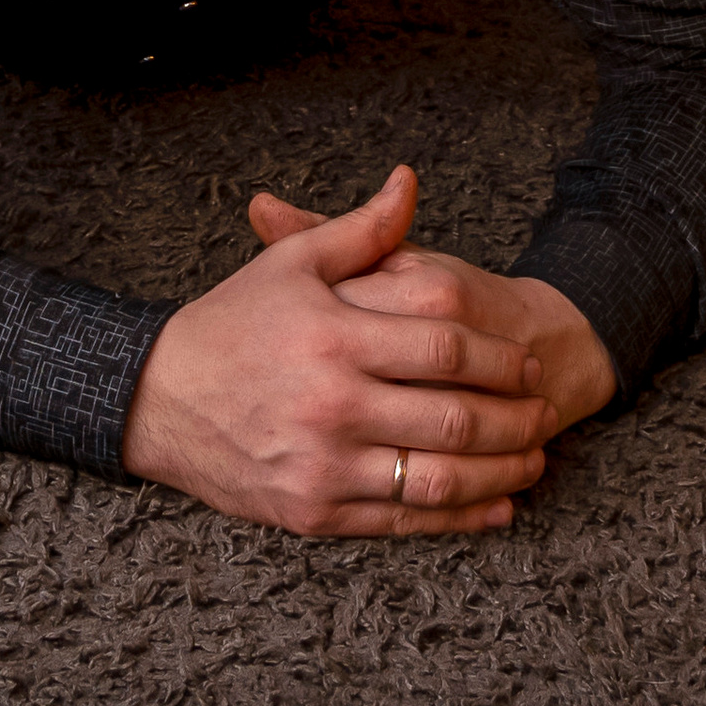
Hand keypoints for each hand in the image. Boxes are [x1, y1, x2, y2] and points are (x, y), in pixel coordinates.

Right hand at [120, 164, 551, 536]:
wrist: (159, 399)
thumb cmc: (232, 324)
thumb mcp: (294, 265)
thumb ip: (362, 229)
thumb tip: (410, 182)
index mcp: (335, 337)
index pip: (445, 347)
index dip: (498, 355)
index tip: (527, 360)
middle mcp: (334, 405)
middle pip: (455, 417)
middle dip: (515, 417)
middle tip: (546, 410)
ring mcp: (324, 467)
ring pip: (438, 479)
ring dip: (500, 473)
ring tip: (534, 458)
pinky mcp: (315, 514)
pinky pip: (403, 523)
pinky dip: (460, 518)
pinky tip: (494, 507)